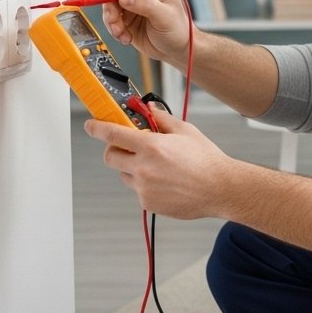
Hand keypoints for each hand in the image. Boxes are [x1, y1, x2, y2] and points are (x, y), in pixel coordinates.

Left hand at [84, 105, 235, 219]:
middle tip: (129, 146)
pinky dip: (146, 184)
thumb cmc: (206, 160)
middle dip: (115, 149)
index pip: (113, 134)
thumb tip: (147, 110)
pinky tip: (167, 181)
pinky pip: (138, 190)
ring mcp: (143, 188)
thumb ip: (162, 119)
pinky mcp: (148, 203)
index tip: (91, 125)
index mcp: (152, 146)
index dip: (97, 128)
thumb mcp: (186, 131)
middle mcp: (143, 168)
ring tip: (159, 167)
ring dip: (132, 167)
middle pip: (110, 157)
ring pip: (124, 174)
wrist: (220, 189)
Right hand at [101, 0, 191, 64]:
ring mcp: (132, 4)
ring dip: (111, 20)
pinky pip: (111, 20)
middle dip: (110, 5)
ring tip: (121, 33)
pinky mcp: (126, 18)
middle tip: (113, 19)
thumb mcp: (165, 17)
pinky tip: (126, 38)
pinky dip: (115, 30)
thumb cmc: (179, 30)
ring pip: (110, 5)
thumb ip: (146, 5)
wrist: (177, 50)